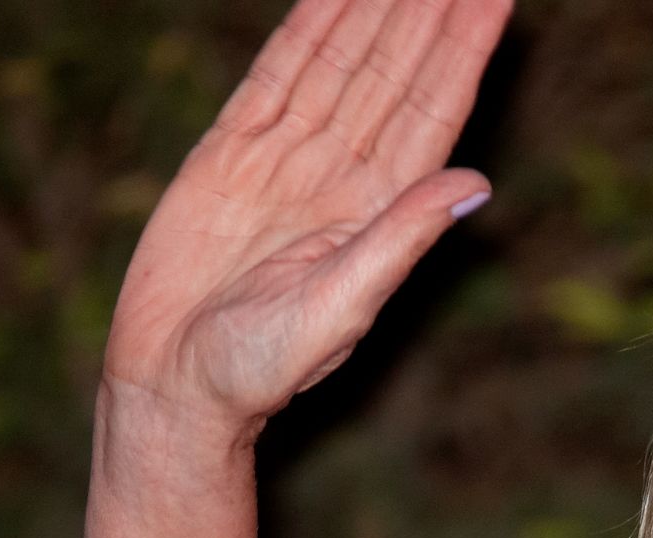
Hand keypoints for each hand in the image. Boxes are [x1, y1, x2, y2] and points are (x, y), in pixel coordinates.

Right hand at [101, 0, 513, 439]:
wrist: (175, 384)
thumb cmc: (262, 368)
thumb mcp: (342, 306)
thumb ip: (402, 240)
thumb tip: (477, 185)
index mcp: (381, 210)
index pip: (435, 111)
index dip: (465, 51)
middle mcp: (344, 175)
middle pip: (395, 71)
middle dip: (428, 12)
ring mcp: (288, 157)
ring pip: (343, 62)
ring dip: (376, 8)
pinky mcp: (230, 151)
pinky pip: (275, 73)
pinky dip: (306, 27)